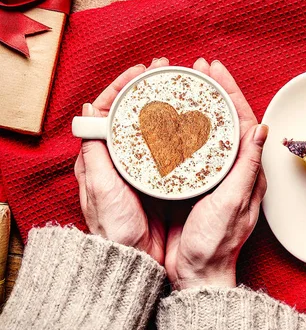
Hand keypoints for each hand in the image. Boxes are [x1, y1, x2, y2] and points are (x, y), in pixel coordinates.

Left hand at [74, 57, 169, 263]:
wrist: (134, 258)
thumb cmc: (115, 227)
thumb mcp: (101, 187)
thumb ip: (95, 152)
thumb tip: (89, 111)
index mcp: (101, 157)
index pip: (111, 110)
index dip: (125, 86)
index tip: (143, 71)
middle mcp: (123, 159)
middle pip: (135, 113)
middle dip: (150, 90)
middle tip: (168, 73)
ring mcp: (144, 168)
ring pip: (155, 128)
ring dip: (167, 107)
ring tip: (182, 91)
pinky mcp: (161, 179)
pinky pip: (171, 149)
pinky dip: (180, 133)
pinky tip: (192, 124)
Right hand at [164, 59, 267, 288]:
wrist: (199, 272)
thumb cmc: (216, 243)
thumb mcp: (234, 201)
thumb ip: (247, 166)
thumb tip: (261, 129)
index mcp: (248, 172)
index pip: (244, 121)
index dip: (231, 92)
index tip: (216, 71)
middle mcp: (235, 170)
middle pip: (228, 121)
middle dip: (216, 92)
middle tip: (200, 70)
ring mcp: (217, 176)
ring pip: (212, 131)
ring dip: (202, 105)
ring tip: (188, 85)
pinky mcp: (199, 184)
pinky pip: (196, 148)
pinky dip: (187, 129)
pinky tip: (175, 119)